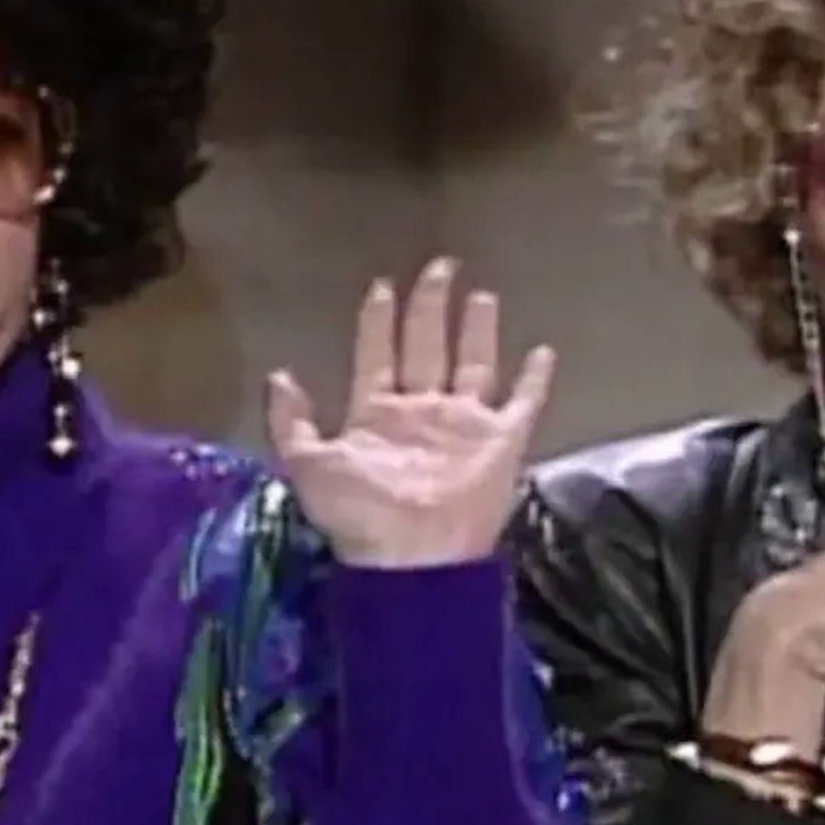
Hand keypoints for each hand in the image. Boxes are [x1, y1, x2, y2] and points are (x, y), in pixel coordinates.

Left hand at [266, 258, 556, 569]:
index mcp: (377, 413)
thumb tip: (280, 374)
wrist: (414, 559)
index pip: (377, 353)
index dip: (378, 321)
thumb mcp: (309, 465)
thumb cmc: (360, 513)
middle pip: (426, 346)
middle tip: (438, 265)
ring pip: (473, 364)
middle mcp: (422, 411)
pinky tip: (544, 351)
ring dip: (476, 331)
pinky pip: (523, 403)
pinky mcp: (502, 441)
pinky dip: (535, 379)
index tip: (381, 286)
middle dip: (430, 306)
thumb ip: (292, 421)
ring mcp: (464, 425)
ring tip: (480, 295)